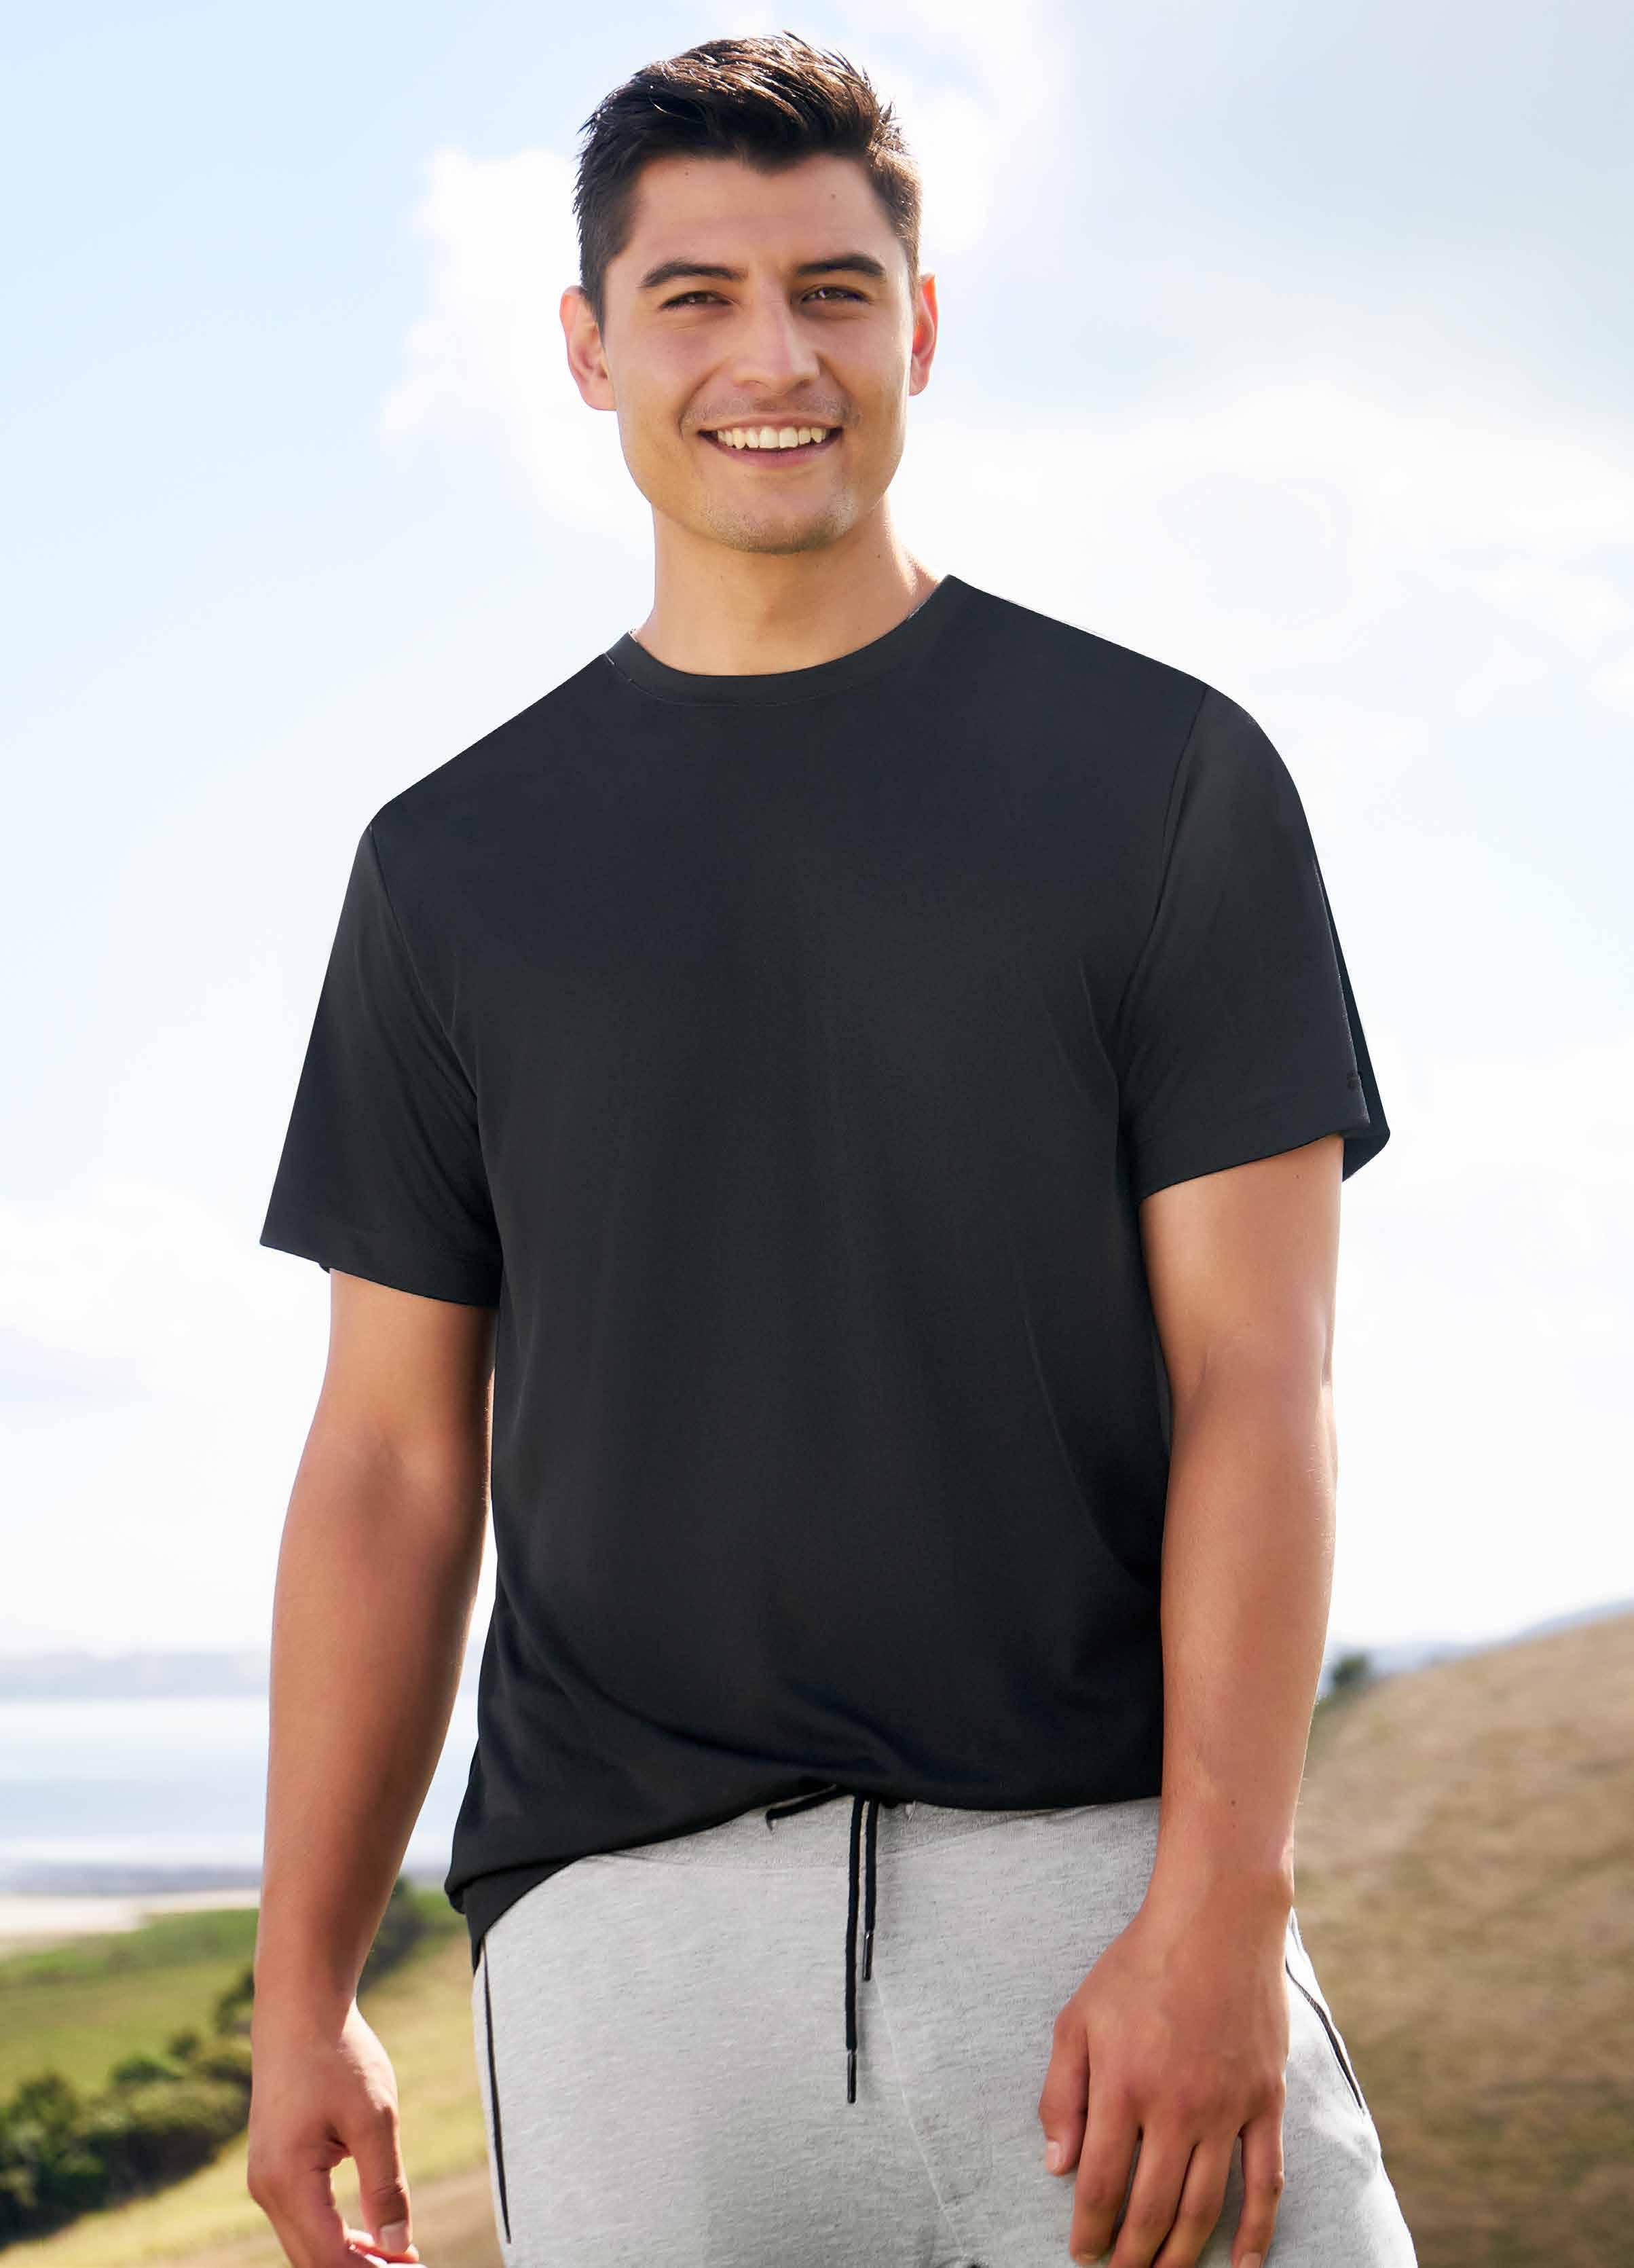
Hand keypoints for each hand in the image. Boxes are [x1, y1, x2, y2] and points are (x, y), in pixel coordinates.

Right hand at [247, 1995, 422, 2266]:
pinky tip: (368, 2236)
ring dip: (346, 2258)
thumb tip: (397, 2246)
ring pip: (304, 2244)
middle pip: (310, 2260)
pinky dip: (332, 2235)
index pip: (327, 2257)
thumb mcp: (375, 2120)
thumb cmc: (339, 2057)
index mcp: (288, 2180)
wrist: (301, 2012)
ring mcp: (265, 2179)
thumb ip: (385, 2187)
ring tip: (396, 2258)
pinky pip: (301, 2220)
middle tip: (408, 2267)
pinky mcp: (273, 2167)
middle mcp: (266, 2188)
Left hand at [1037, 1893, 1288, 2266]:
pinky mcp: (1264, 2101)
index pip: (1101, 2185)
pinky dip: (1256, 2230)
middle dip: (1132, 2255)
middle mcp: (1175, 2107)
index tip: (1083, 2255)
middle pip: (1151, 2208)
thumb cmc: (1137, 1967)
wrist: (1215, 1921)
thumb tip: (1057, 2166)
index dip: (1090, 2230)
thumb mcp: (1078, 2017)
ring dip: (1181, 2253)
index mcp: (1123, 2086)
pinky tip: (1243, 2264)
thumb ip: (1062, 2093)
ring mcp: (1225, 2108)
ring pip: (1203, 2206)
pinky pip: (1265, 2180)